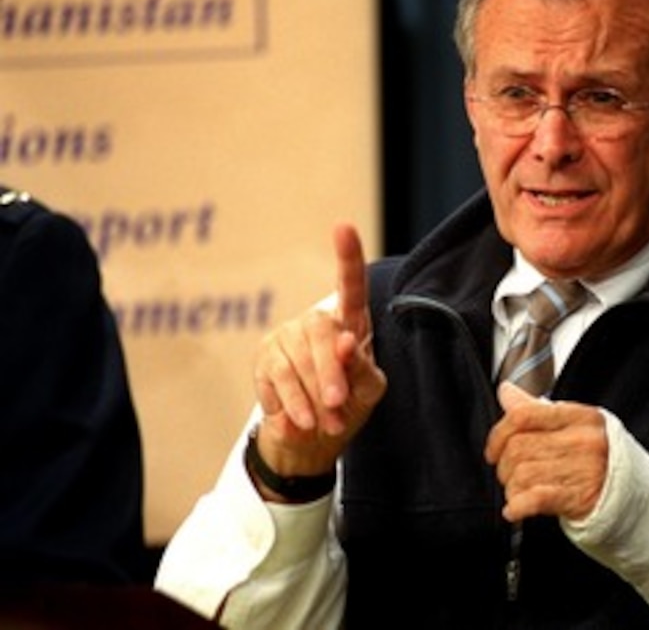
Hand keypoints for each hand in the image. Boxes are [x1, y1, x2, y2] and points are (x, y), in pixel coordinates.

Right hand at [252, 223, 386, 481]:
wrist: (314, 436)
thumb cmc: (350, 403)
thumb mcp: (369, 391)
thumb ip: (363, 369)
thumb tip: (345, 343)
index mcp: (351, 322)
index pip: (351, 287)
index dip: (347, 257)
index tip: (343, 227)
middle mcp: (316, 322)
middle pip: (320, 333)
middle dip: (328, 372)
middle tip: (338, 404)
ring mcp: (286, 338)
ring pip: (294, 362)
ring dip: (309, 398)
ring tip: (326, 426)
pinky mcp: (264, 360)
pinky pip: (273, 381)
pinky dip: (290, 406)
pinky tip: (300, 423)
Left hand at [484, 382, 607, 521]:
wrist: (636, 495)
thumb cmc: (601, 458)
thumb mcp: (575, 425)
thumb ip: (537, 409)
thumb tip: (506, 391)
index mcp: (579, 416)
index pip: (525, 415)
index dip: (499, 434)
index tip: (493, 450)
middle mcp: (582, 440)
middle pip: (518, 447)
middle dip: (503, 466)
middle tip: (508, 475)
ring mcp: (583, 468)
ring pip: (523, 474)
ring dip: (511, 489)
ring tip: (518, 492)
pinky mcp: (580, 498)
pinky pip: (536, 498)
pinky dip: (517, 506)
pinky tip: (514, 510)